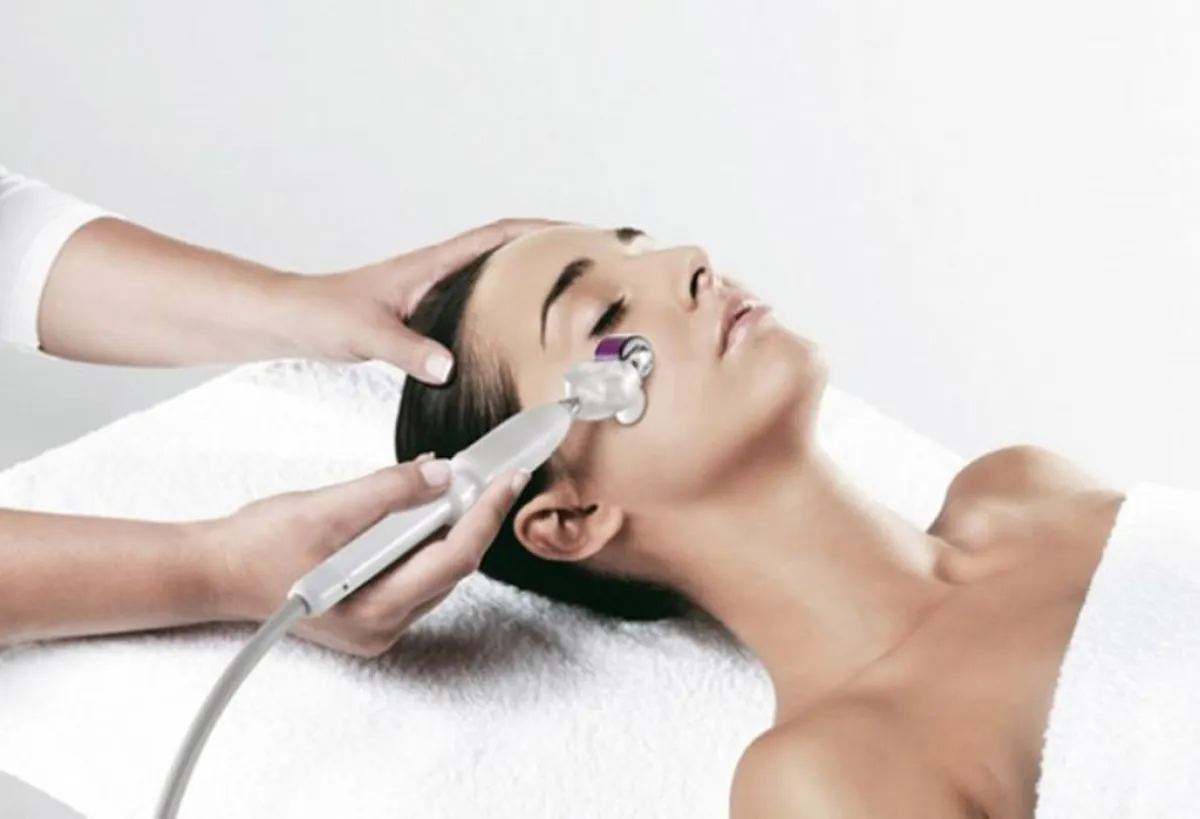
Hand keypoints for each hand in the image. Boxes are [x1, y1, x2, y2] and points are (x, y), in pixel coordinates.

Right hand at [207, 455, 528, 656]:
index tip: (508, 478)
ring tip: (461, 485)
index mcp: (376, 609)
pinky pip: (416, 574)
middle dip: (474, 517)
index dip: (486, 514)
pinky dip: (426, 540)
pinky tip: (425, 508)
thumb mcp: (326, 508)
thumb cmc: (257, 546)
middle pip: (452, 566)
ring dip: (451, 527)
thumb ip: (387, 492)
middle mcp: (383, 627)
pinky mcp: (370, 613)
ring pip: (437, 570)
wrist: (214, 572)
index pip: (454, 557)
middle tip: (491, 474)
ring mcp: (378, 625)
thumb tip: (442, 475)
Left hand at [283, 218, 557, 383]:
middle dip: (546, 253)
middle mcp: (436, 275)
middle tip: (586, 263)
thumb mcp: (364, 332)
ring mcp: (431, 296)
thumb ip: (406, 350)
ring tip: (563, 299)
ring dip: (525, 284)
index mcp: (430, 266)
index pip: (496, 237)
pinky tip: (509, 340)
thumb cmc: (318, 313)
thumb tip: (447, 366)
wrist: (287, 320)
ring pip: (491, 283)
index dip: (540, 231)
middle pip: (503, 253)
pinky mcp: (422, 319)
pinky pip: (474, 311)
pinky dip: (498, 316)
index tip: (579, 233)